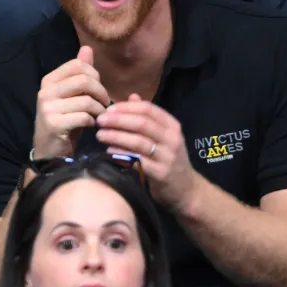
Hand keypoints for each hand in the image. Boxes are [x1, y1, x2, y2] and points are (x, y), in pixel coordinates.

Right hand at [32, 46, 109, 158]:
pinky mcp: (54, 124)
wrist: (50, 151)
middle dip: (101, 91)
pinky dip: (93, 121)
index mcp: (49, 81)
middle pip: (83, 80)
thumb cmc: (65, 121)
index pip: (78, 65)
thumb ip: (80, 73)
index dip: (94, 75)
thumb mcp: (72, 96)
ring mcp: (47, 108)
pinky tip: (92, 125)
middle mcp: (45, 92)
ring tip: (100, 116)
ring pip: (86, 100)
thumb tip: (87, 48)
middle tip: (104, 104)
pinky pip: (83, 117)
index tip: (98, 89)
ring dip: (99, 109)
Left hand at [95, 95, 197, 209]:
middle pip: (141, 123)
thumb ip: (148, 117)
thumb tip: (131, 96)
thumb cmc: (168, 159)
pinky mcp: (161, 174)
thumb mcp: (163, 136)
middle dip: (118, 120)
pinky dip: (121, 154)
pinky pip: (138, 160)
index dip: (126, 107)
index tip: (108, 110)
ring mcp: (168, 157)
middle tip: (100, 120)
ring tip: (100, 135)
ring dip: (116, 136)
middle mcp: (172, 139)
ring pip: (138, 141)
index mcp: (172, 126)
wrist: (186, 190)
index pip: (148, 109)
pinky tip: (109, 151)